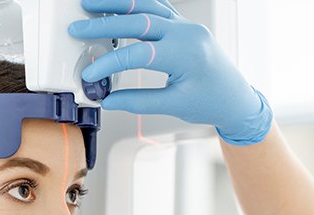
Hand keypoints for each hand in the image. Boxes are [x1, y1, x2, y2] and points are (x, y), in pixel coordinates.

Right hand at [68, 0, 272, 144]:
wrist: (236, 98)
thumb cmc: (212, 102)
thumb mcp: (174, 105)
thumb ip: (138, 101)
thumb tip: (109, 100)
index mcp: (186, 54)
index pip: (138, 54)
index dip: (109, 64)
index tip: (90, 74)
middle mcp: (186, 33)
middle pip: (138, 22)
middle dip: (104, 24)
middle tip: (77, 27)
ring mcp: (186, 26)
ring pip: (147, 6)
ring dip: (117, 3)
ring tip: (90, 2)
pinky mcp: (184, 26)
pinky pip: (157, 7)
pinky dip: (135, 5)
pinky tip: (118, 4)